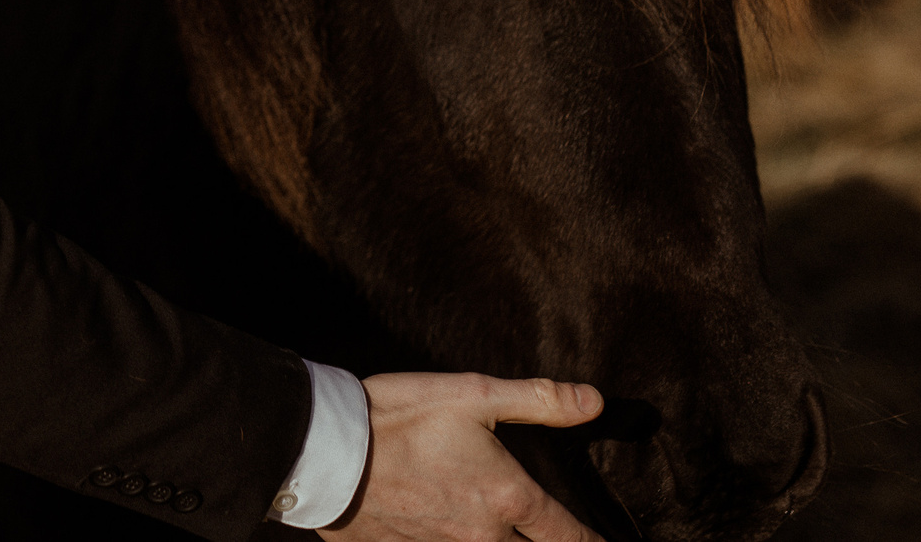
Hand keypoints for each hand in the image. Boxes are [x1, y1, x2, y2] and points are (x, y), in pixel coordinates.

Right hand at [323, 372, 604, 541]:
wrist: (326, 450)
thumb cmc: (399, 416)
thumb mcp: (471, 394)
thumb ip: (538, 400)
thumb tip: (594, 401)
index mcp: (506, 496)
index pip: (567, 534)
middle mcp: (483, 535)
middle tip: (550, 535)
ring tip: (504, 533)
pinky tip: (448, 532)